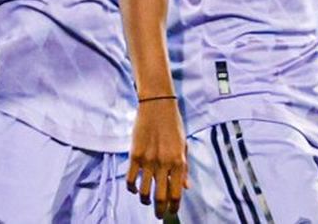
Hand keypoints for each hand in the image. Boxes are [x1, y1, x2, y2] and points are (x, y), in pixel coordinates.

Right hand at [126, 97, 187, 218]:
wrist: (158, 105)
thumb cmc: (173, 124)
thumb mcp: (184, 146)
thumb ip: (184, 168)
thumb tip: (186, 187)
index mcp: (179, 162)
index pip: (177, 194)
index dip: (174, 207)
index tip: (172, 212)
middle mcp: (164, 164)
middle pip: (161, 197)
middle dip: (160, 210)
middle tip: (159, 214)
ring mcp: (148, 160)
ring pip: (144, 191)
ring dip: (145, 200)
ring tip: (146, 201)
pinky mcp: (135, 155)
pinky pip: (131, 179)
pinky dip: (132, 188)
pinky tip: (134, 188)